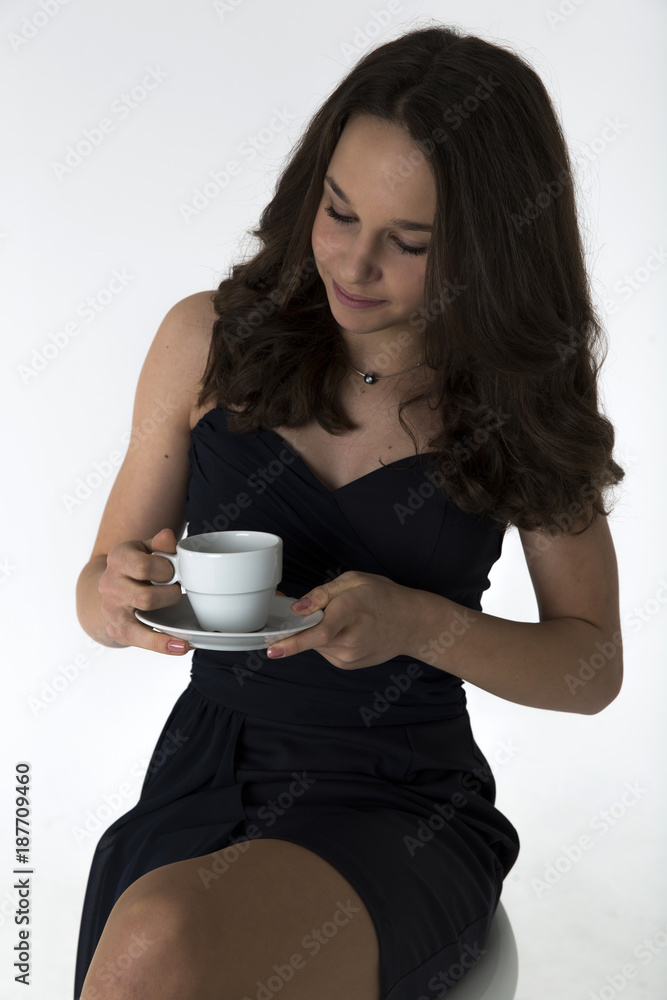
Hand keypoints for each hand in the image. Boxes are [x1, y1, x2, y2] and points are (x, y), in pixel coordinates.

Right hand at [99, 527, 189, 654]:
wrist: (108, 588)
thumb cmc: (135, 566)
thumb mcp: (146, 548)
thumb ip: (160, 544)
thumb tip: (168, 537)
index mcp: (118, 559)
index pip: (143, 567)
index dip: (165, 570)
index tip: (173, 571)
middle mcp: (110, 585)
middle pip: (145, 597)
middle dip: (170, 596)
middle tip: (176, 591)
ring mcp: (112, 609)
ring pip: (139, 622)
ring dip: (167, 623)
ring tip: (183, 626)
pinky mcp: (117, 629)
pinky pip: (140, 640)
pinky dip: (162, 644)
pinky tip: (181, 646)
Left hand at [266, 571, 416, 668]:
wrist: (411, 623)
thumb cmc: (384, 597)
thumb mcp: (354, 581)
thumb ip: (322, 594)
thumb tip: (296, 608)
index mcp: (349, 613)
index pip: (317, 633)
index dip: (292, 642)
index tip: (272, 650)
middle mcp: (348, 640)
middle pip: (310, 635)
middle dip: (304, 623)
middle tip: (317, 607)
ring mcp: (348, 657)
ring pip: (316, 643)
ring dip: (318, 630)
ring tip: (343, 617)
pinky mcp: (347, 664)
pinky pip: (325, 650)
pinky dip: (327, 639)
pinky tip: (346, 629)